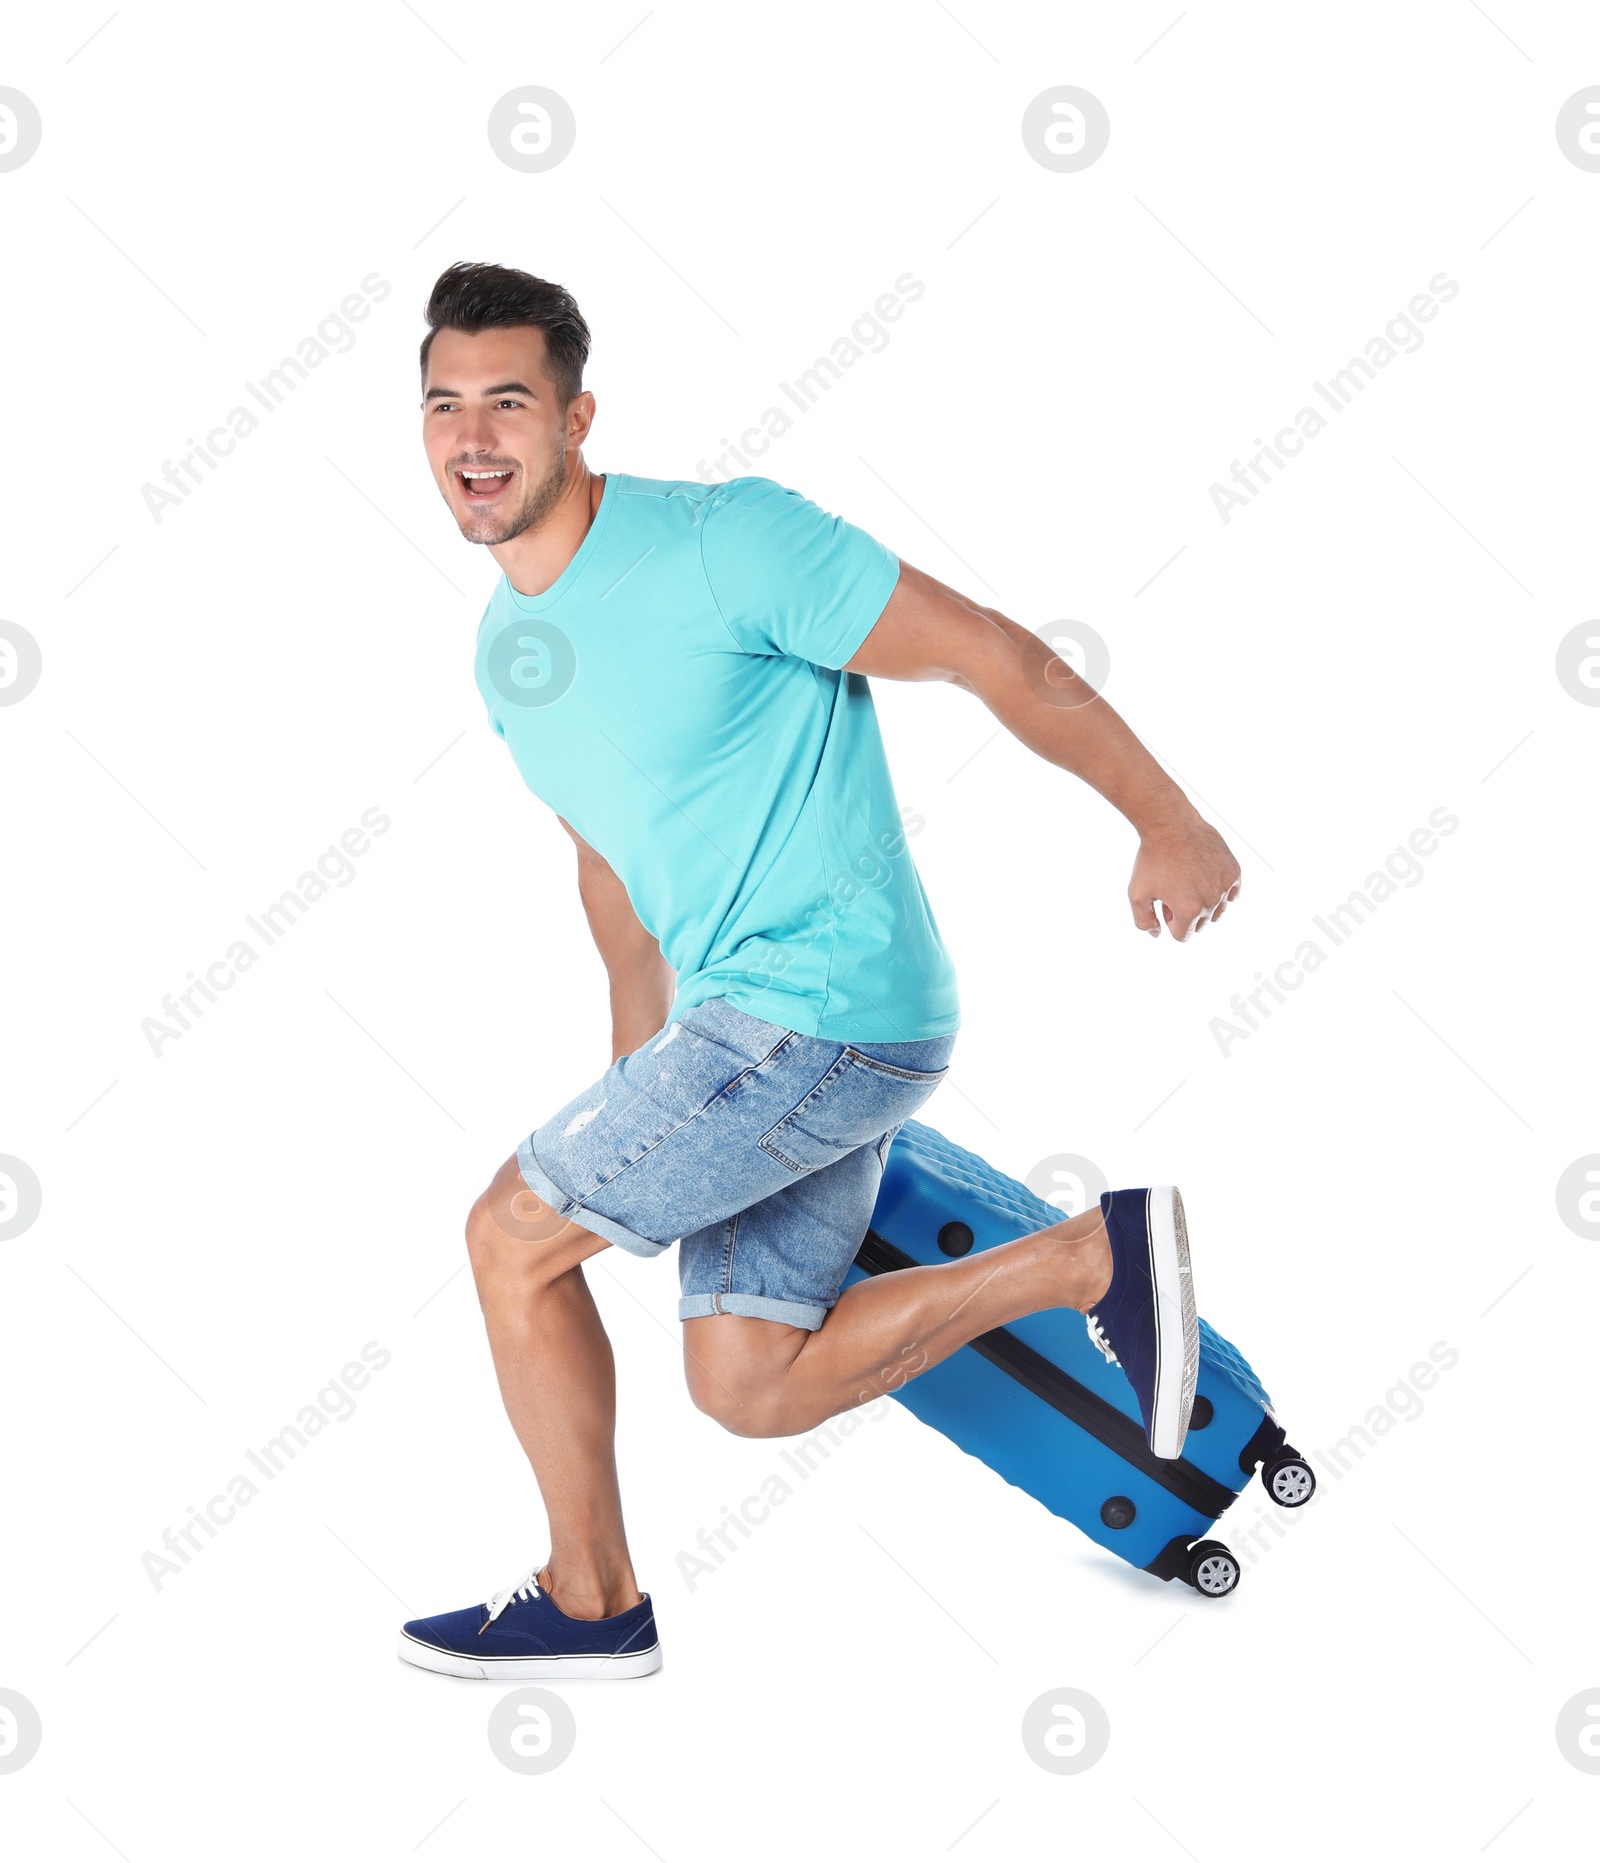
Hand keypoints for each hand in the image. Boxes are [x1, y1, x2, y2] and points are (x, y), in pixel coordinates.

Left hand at [1128, 812, 1240, 941]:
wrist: (1170, 824)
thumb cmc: (1151, 859)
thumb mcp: (1136, 894)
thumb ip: (1144, 922)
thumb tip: (1158, 934)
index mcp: (1189, 910)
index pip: (1183, 935)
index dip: (1169, 921)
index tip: (1164, 902)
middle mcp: (1211, 901)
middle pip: (1201, 924)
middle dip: (1186, 913)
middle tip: (1174, 890)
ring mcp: (1225, 885)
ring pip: (1218, 911)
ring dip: (1204, 903)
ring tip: (1188, 883)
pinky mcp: (1234, 871)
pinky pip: (1232, 893)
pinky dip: (1221, 891)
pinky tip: (1206, 878)